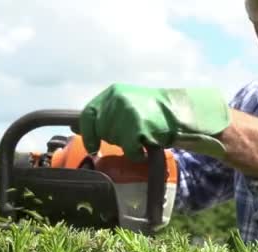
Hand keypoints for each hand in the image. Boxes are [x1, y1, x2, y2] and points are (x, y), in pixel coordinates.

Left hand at [77, 83, 230, 160]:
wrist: (182, 112)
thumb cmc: (155, 111)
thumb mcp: (127, 104)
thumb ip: (104, 113)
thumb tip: (75, 125)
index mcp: (113, 92)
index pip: (88, 114)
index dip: (88, 132)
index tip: (92, 145)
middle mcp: (117, 100)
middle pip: (102, 129)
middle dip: (113, 138)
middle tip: (131, 137)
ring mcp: (127, 113)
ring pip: (115, 140)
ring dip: (127, 144)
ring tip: (142, 138)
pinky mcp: (138, 126)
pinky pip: (129, 149)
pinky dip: (136, 153)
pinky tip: (145, 148)